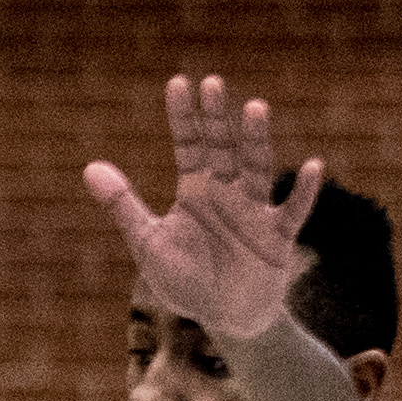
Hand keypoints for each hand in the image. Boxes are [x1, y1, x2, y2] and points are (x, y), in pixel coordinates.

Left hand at [85, 74, 320, 349]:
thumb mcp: (147, 243)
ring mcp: (255, 210)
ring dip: (255, 140)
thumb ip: (123, 205)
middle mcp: (227, 191)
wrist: (223, 318)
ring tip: (254, 108)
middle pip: (222, 147)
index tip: (178, 83)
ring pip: (257, 167)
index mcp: (196, 189)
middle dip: (216, 118)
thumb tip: (89, 167)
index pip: (189, 144)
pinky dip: (303, 191)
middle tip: (212, 83)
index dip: (183, 117)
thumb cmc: (185, 279)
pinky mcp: (278, 235)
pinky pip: (293, 209)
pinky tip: (312, 166)